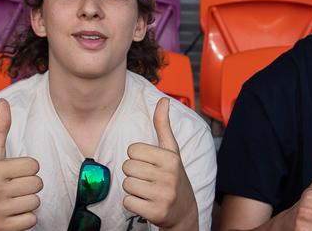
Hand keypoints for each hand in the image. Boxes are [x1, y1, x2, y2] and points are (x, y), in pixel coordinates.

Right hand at [0, 99, 42, 230]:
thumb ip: (0, 129)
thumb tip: (3, 101)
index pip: (35, 166)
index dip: (28, 169)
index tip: (15, 173)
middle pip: (38, 184)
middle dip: (29, 186)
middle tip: (14, 188)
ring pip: (36, 202)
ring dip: (28, 202)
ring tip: (12, 201)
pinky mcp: (2, 228)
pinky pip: (32, 220)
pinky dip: (25, 219)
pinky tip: (12, 214)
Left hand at [122, 98, 197, 229]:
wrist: (184, 211)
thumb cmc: (174, 176)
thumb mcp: (171, 150)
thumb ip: (163, 125)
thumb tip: (163, 99)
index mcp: (170, 157)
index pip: (132, 150)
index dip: (137, 157)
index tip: (150, 164)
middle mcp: (169, 175)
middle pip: (127, 167)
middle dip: (134, 173)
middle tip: (149, 179)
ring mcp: (163, 194)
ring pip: (126, 184)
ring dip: (133, 189)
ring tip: (148, 190)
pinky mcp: (156, 212)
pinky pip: (127, 202)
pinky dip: (133, 203)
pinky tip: (146, 202)